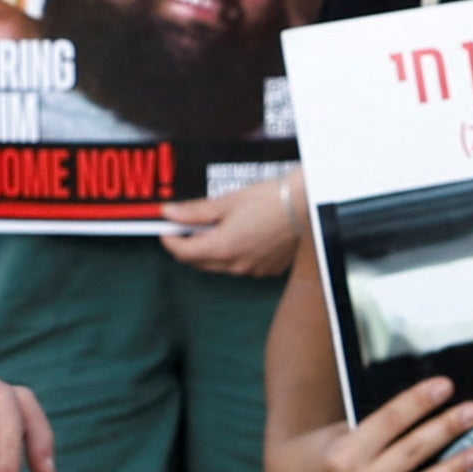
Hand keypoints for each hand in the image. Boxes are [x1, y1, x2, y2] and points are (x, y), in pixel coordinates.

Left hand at [158, 173, 305, 276]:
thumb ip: (195, 211)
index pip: (183, 252)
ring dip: (211, 250)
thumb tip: (170, 213)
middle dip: (187, 246)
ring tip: (217, 227)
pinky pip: (240, 267)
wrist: (307, 206)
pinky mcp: (267, 271)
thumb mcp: (227, 201)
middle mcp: (236, 266)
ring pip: (219, 266)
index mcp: (222, 248)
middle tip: (186, 226)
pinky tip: (241, 235)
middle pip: (198, 262)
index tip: (166, 229)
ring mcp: (252, 271)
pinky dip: (233, 254)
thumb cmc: (270, 200)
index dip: (169, 240)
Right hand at [276, 375, 472, 471]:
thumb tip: (429, 410)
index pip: (390, 421)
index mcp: (342, 455)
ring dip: (454, 469)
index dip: (420, 402)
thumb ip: (379, 429)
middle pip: (411, 452)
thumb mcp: (341, 430)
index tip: (446, 386)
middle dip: (446, 428)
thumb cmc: (322, 451)